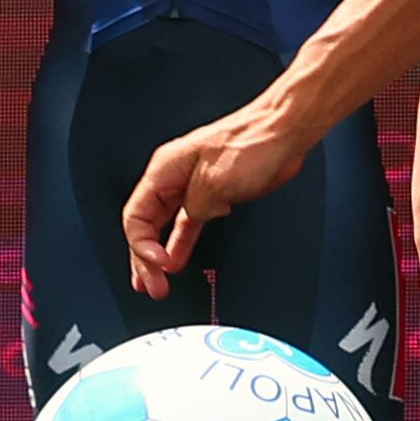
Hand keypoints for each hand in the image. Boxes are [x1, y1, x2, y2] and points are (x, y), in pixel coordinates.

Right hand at [121, 101, 312, 297]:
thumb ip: (196, 207)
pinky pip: (187, 224)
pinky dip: (180, 244)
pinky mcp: (213, 195)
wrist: (282, 133)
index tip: (159, 265)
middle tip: (152, 287)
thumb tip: (191, 220)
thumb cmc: (252, 143)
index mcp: (165, 169)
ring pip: (164, 227)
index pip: (136, 215)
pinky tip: (177, 260)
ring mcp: (192, 187)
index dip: (142, 245)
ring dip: (160, 255)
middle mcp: (174, 178)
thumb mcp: (215, 181)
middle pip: (146, 225)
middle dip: (145, 259)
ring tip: (156, 282)